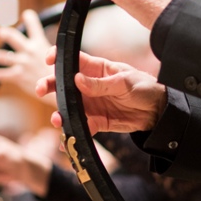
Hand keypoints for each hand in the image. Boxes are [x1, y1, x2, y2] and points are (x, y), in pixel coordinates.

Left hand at [0, 9, 55, 103]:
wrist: (60, 89)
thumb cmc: (61, 75)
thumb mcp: (59, 58)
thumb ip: (51, 53)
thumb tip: (48, 51)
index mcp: (40, 44)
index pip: (34, 27)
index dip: (30, 19)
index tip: (26, 14)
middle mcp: (30, 51)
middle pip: (13, 37)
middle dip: (5, 33)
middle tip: (0, 32)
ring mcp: (23, 63)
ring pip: (3, 56)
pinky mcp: (18, 76)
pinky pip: (1, 75)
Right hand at [36, 48, 166, 134]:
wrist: (158, 111)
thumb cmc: (144, 87)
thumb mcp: (124, 82)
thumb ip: (101, 83)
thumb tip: (77, 79)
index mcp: (97, 69)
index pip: (73, 60)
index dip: (58, 58)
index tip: (48, 61)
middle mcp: (89, 86)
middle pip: (63, 84)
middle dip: (49, 86)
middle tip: (41, 90)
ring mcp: (91, 104)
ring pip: (68, 108)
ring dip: (60, 114)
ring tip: (58, 120)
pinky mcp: (96, 121)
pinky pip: (81, 127)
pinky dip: (73, 134)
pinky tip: (66, 142)